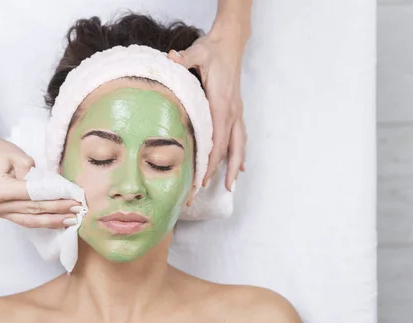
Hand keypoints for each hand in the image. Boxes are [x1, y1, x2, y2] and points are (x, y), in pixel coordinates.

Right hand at [0, 125, 80, 227]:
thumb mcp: (19, 156)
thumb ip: (36, 175)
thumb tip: (55, 190)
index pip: (33, 196)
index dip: (56, 199)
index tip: (74, 199)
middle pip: (33, 210)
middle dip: (58, 211)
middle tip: (78, 211)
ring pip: (29, 220)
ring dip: (52, 220)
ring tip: (71, 220)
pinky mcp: (0, 214)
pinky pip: (24, 220)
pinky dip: (42, 221)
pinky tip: (56, 221)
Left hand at [168, 29, 247, 190]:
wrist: (230, 42)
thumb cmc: (212, 50)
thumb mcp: (197, 52)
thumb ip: (184, 58)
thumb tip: (172, 58)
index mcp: (221, 103)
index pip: (217, 140)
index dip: (210, 162)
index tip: (201, 179)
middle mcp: (232, 111)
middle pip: (228, 148)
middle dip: (218, 171)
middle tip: (205, 189)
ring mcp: (236, 111)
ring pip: (238, 144)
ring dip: (233, 166)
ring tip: (229, 186)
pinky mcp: (236, 110)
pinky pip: (241, 136)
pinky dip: (239, 152)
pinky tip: (239, 166)